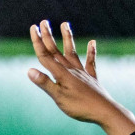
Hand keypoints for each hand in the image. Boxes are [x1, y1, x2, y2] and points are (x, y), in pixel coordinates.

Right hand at [27, 20, 134, 134]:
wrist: (105, 112)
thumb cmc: (80, 107)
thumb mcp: (59, 97)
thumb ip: (45, 83)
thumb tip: (30, 70)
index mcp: (62, 74)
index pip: (45, 56)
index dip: (38, 42)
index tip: (33, 28)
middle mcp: (71, 70)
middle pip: (56, 51)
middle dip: (48, 36)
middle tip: (43, 22)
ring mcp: (82, 72)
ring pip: (71, 52)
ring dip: (67, 38)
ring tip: (65, 24)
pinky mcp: (91, 78)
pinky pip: (91, 62)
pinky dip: (91, 52)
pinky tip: (92, 42)